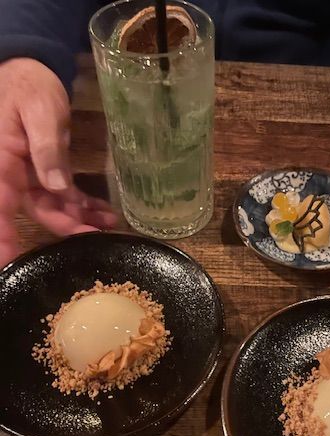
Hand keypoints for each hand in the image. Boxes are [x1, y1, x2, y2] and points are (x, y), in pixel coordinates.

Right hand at [0, 58, 115, 265]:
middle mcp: (11, 176)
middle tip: (95, 236)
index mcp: (1, 164)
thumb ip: (47, 151)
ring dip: (81, 217)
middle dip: (66, 227)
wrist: (32, 72)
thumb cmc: (29, 87)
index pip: (1, 207)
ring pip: (54, 207)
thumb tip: (56, 188)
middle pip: (37, 211)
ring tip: (109, 223)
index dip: (4, 237)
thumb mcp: (40, 113)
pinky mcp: (44, 172)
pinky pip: (63, 195)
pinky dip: (84, 204)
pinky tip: (105, 212)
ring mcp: (28, 176)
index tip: (11, 260)